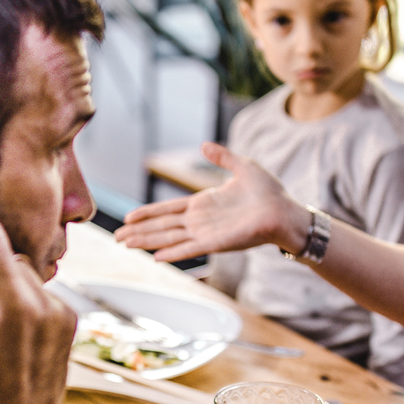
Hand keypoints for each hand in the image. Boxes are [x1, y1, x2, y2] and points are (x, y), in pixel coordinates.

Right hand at [113, 142, 309, 261]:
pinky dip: (173, 253)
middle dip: (138, 231)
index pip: (168, 210)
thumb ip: (222, 157)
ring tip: (126, 245)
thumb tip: (204, 145)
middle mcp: (201, 221)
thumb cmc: (269, 192)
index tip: (128, 218)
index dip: (147, 214)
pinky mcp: (217, 243)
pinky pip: (190, 249)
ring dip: (147, 242)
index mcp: (203, 204)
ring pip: (170, 238)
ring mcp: (207, 233)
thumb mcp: (243, 166)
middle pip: (162, 227)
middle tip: (116, 238)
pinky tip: (155, 258)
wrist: (286, 211)